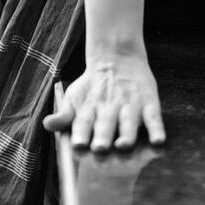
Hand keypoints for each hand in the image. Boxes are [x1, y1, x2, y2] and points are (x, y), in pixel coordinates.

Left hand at [43, 52, 165, 152]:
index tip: (78, 145)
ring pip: (128, 121)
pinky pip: (154, 117)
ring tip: (124, 145)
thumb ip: (63, 116)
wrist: (117, 56)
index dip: (81, 134)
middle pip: (105, 124)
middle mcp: (109, 107)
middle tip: (100, 148)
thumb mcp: (74, 98)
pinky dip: (157, 129)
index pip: (83, 123)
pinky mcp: (148, 102)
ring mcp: (130, 104)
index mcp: (90, 109)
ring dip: (126, 134)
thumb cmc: (92, 87)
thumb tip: (47, 124)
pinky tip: (158, 141)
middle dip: (102, 137)